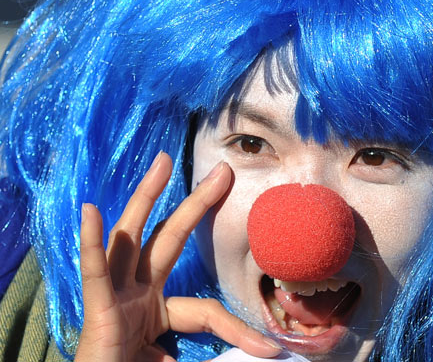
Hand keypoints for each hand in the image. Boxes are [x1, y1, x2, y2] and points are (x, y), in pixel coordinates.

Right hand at [75, 152, 281, 361]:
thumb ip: (195, 359)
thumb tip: (246, 357)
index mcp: (155, 311)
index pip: (206, 311)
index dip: (239, 331)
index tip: (269, 349)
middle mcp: (135, 296)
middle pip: (170, 240)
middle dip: (196, 205)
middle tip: (224, 171)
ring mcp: (114, 298)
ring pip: (132, 238)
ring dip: (146, 198)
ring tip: (162, 162)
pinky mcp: (96, 310)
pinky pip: (95, 273)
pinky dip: (92, 244)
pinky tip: (91, 211)